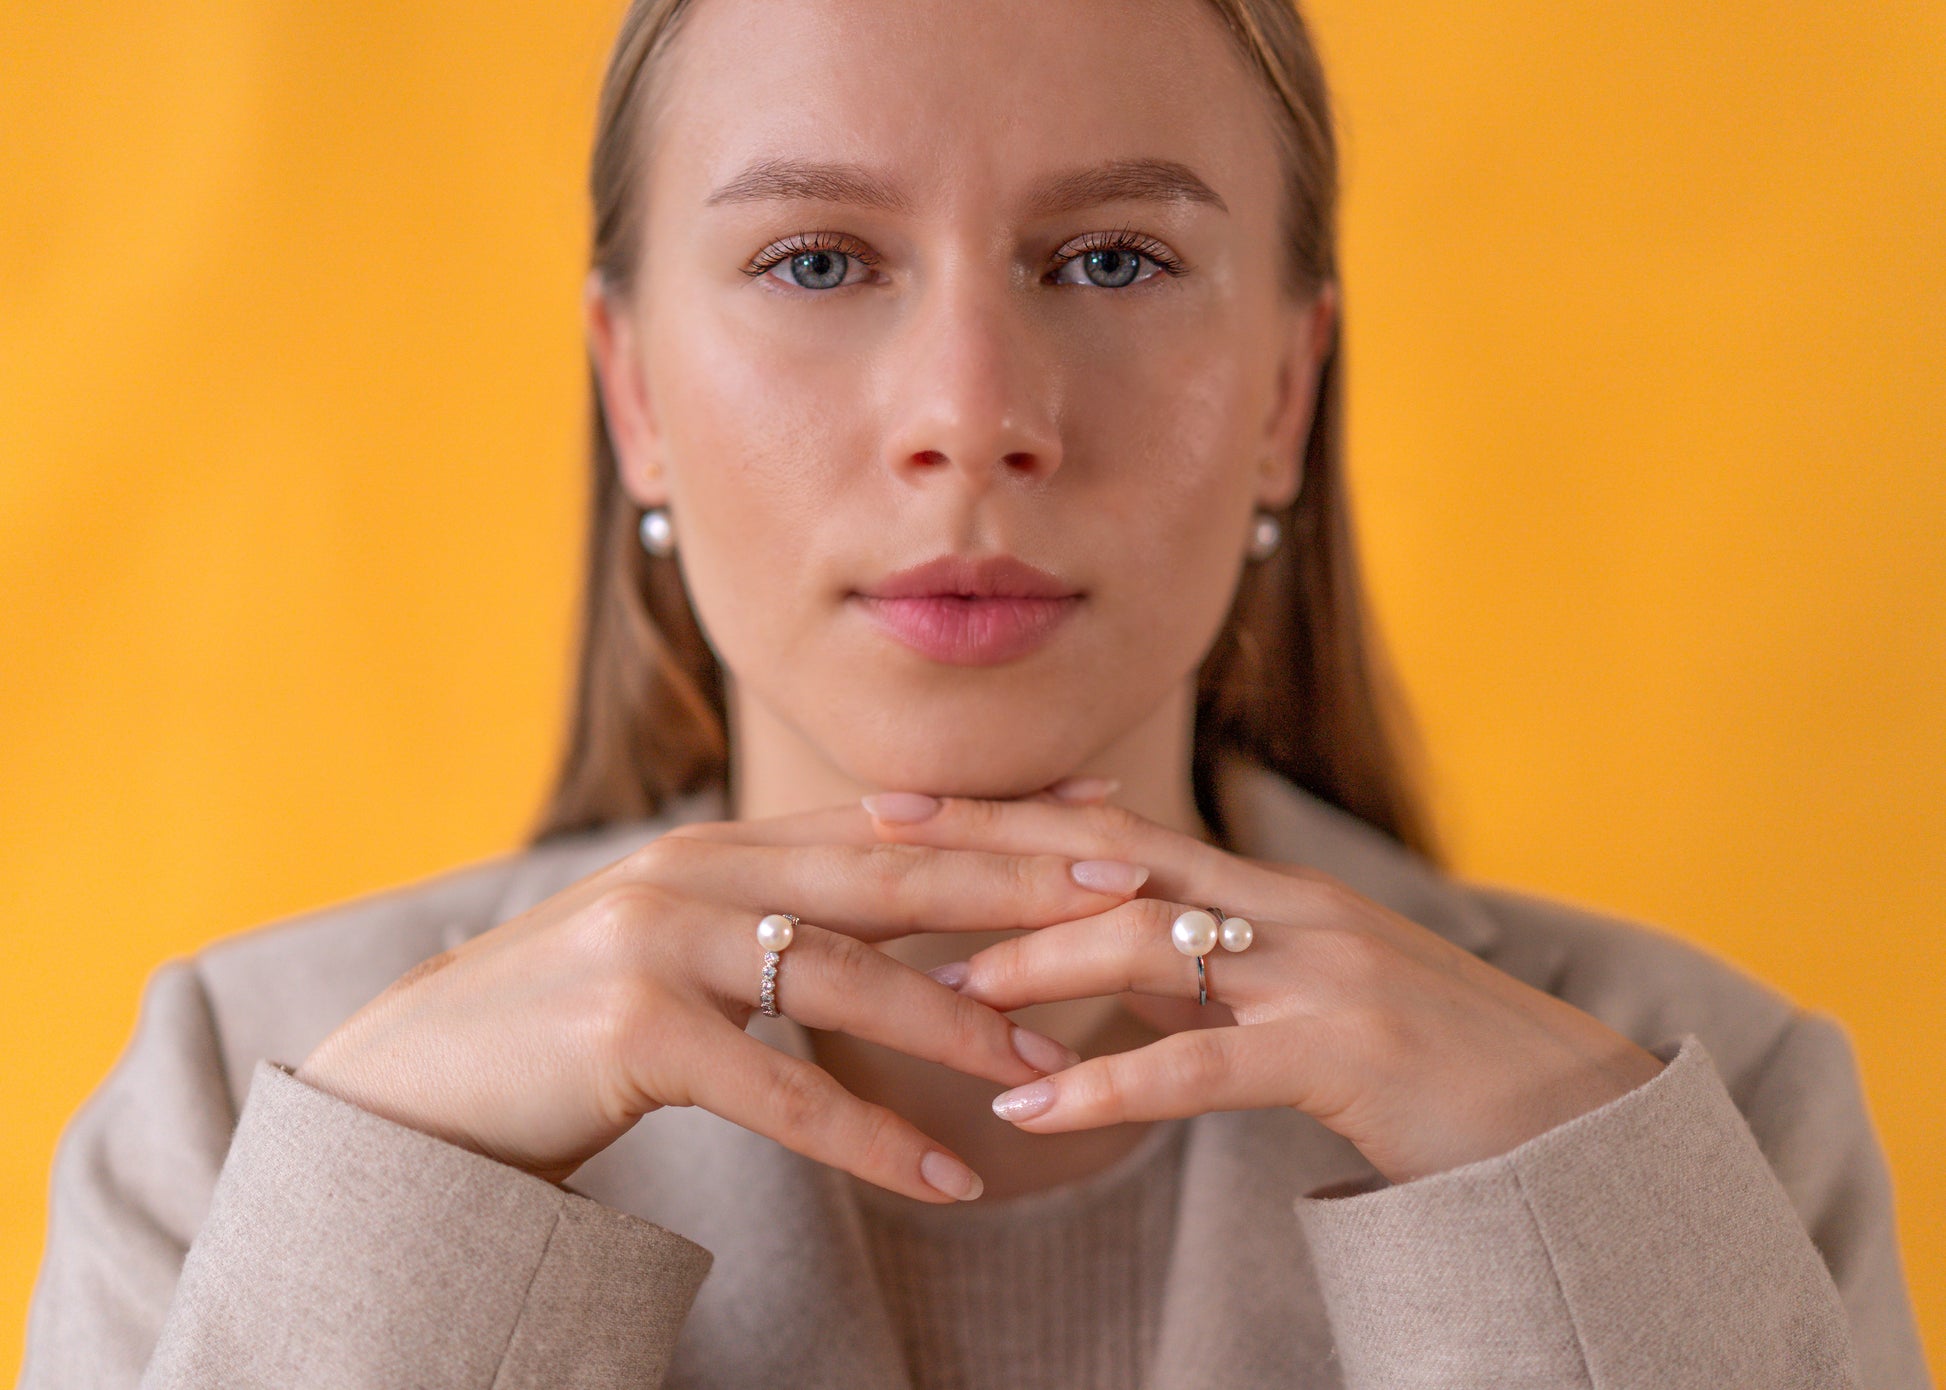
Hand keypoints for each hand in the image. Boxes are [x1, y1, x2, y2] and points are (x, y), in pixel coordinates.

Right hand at [294, 780, 1149, 1200]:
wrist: (415, 1084)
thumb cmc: (564, 1025)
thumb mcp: (675, 947)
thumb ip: (769, 921)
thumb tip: (882, 926)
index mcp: (721, 848)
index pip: (889, 824)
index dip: (1001, 818)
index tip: (1104, 810)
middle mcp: (697, 871)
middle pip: (890, 873)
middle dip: (1018, 881)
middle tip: (1132, 891)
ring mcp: (659, 943)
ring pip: (846, 976)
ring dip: (960, 1022)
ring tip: (1055, 1065)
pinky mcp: (631, 1030)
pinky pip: (782, 1090)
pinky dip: (872, 1138)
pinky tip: (949, 1181)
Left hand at [862, 792, 1667, 1185]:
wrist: (1568, 1118)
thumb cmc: (1424, 1061)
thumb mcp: (1304, 998)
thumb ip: (1215, 974)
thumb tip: (1117, 968)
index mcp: (1267, 893)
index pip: (1112, 834)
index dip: (1006, 815)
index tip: (903, 805)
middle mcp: (1285, 909)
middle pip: (1109, 855)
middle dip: (987, 844)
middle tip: (874, 840)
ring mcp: (1320, 971)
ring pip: (1151, 939)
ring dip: (1039, 963)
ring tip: (946, 995)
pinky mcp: (1345, 1052)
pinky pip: (1205, 1064)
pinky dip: (1110, 1086)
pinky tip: (1033, 1114)